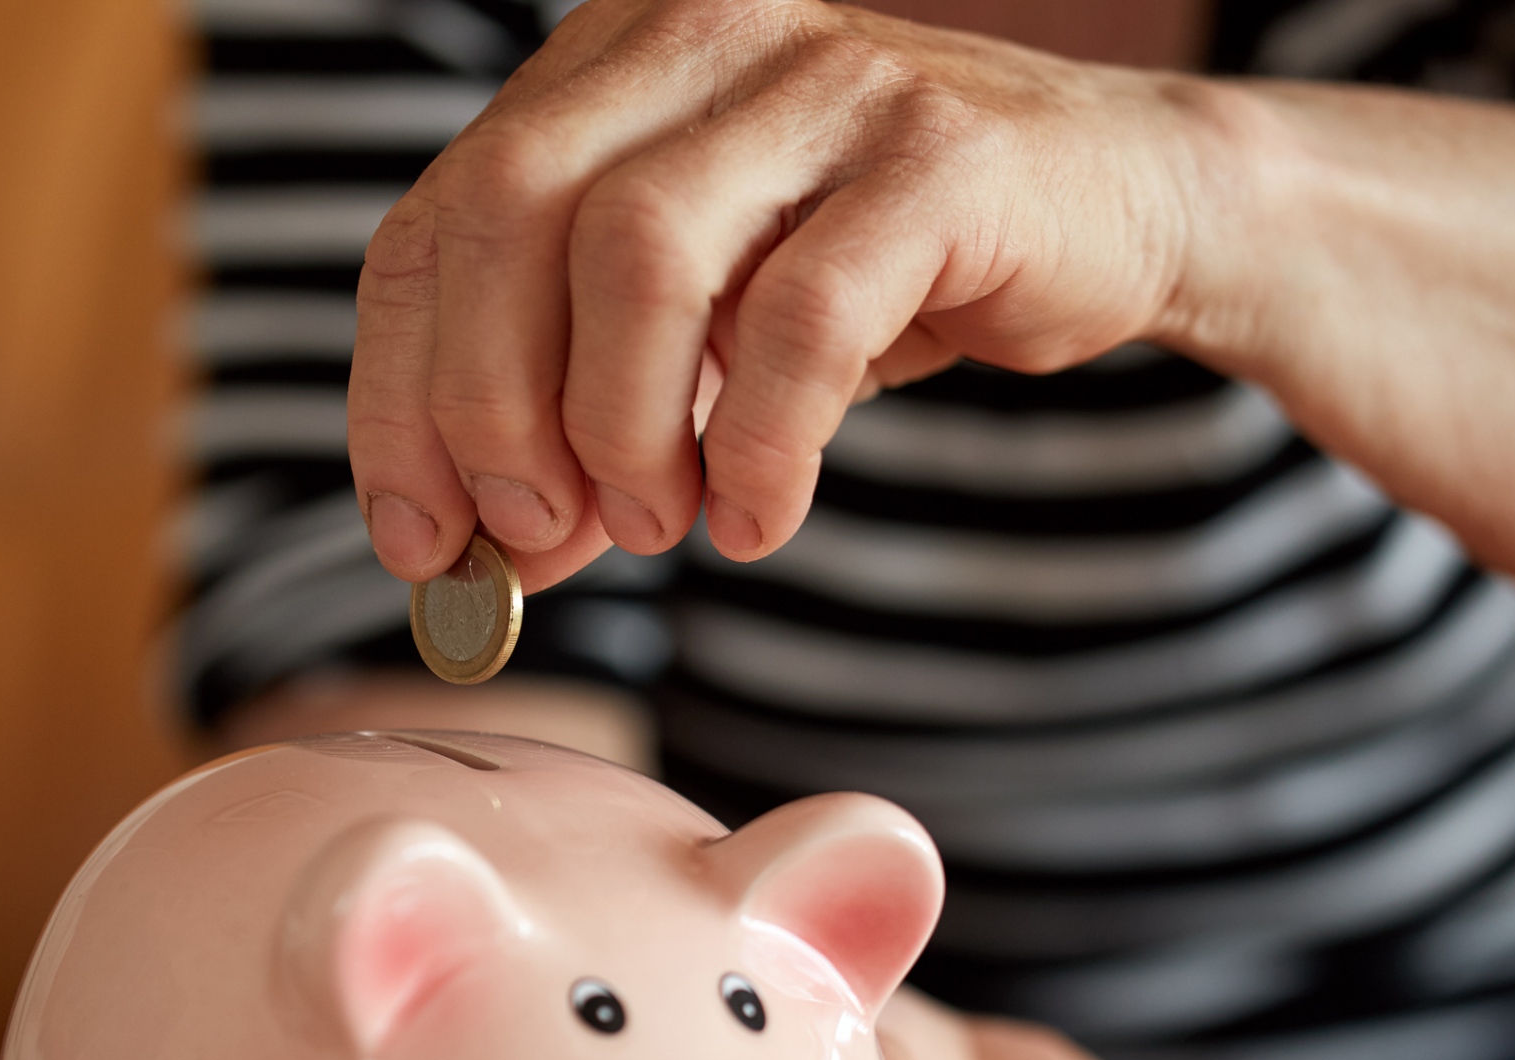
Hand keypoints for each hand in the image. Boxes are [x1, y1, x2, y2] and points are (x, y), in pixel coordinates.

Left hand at [349, 0, 1221, 590]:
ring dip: (624, 429)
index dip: (402, 388)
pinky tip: (761, 515)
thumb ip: (588, 418)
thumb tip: (489, 553)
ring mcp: (820, 80)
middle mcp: (697, 37)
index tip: (418, 532)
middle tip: (544, 531)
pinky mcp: (936, 154)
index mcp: (608, 66)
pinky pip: (802, 319)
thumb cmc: (883, 270)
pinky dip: (761, 446)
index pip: (438, 219)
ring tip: (663, 526)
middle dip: (495, 406)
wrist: (1111, 205)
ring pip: (640, 253)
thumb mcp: (703, 339)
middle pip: (511, 215)